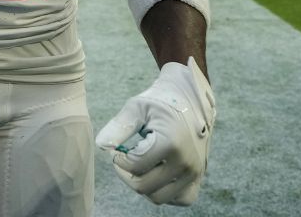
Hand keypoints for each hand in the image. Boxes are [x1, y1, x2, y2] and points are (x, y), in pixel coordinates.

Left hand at [96, 57, 215, 205]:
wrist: (191, 101)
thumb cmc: (160, 103)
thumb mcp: (136, 108)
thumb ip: (118, 126)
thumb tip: (101, 145)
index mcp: (171, 143)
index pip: (134, 167)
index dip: (118, 159)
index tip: (118, 148)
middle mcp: (186, 162)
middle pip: (143, 186)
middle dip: (126, 173)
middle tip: (125, 157)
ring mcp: (194, 174)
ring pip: (158, 197)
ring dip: (143, 184)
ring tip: (140, 165)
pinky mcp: (198, 179)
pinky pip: (179, 199)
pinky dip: (163, 192)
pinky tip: (155, 174)